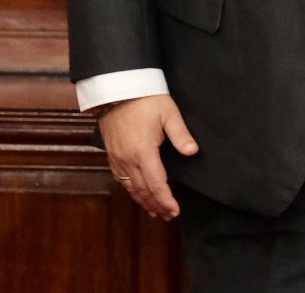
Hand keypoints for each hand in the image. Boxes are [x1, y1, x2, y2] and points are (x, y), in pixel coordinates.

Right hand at [97, 93, 198, 220]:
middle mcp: (128, 160)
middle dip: (157, 205)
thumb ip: (181, 134)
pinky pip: (120, 179)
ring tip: (155, 212)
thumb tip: (193, 152)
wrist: (117, 88)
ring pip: (131, 187)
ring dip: (143, 201)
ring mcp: (118, 158)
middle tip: (168, 216)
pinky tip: (137, 194)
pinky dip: (130, 190)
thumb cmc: (145, 99)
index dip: (166, 200)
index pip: (157, 184)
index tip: (175, 211)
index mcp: (144, 152)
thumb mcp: (168, 113)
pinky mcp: (111, 154)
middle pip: (143, 190)